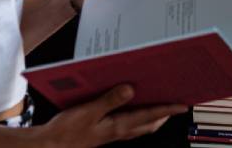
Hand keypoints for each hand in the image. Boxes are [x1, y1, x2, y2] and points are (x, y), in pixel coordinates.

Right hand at [35, 84, 184, 146]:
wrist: (49, 145)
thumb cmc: (66, 132)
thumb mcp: (88, 112)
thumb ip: (110, 100)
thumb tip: (130, 90)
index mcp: (118, 127)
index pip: (150, 116)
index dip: (168, 109)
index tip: (183, 104)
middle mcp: (119, 131)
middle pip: (150, 122)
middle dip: (165, 113)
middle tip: (176, 101)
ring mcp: (112, 132)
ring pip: (140, 124)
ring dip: (152, 114)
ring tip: (159, 100)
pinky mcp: (103, 131)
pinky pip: (127, 122)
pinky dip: (135, 114)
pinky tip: (130, 103)